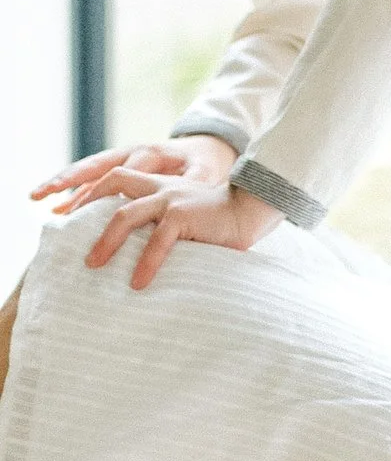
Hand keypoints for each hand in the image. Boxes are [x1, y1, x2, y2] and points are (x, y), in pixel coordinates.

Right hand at [32, 131, 236, 213]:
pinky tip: (56, 206)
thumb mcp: (207, 171)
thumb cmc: (207, 164)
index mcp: (153, 153)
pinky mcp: (120, 167)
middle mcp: (133, 152)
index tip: (90, 211)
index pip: (124, 172)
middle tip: (46, 195)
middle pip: (97, 165)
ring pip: (89, 170)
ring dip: (63, 182)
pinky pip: (92, 178)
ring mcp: (124, 158)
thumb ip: (196, 182)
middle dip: (71, 180)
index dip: (110, 192)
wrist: (207, 149)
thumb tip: (193, 195)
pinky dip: (74, 190)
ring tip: (37, 196)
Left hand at [72, 170, 279, 292]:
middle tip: (72, 236)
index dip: (90, 192)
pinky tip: (138, 283)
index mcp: (158, 185)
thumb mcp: (182, 216)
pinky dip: (146, 262)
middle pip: (113, 185)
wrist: (252, 211)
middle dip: (86, 208)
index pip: (116, 177)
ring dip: (106, 240)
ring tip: (93, 265)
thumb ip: (157, 225)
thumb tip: (128, 255)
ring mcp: (171, 199)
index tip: (69, 213)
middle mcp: (160, 187)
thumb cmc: (217, 222)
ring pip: (126, 214)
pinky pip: (158, 240)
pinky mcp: (185, 216)